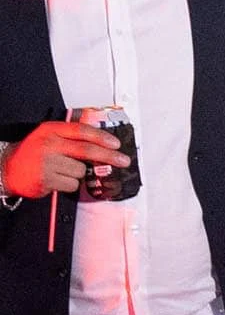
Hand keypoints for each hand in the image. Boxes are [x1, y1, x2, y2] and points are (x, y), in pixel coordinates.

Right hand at [1, 118, 129, 197]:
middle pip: (86, 150)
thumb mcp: (49, 135)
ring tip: (64, 170)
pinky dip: (70, 184)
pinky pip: (72, 184)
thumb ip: (72, 135)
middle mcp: (50, 144)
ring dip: (79, 174)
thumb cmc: (33, 152)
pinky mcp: (47, 179)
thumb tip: (100, 138)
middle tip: (122, 160)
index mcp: (52, 130)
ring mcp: (48, 162)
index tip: (116, 144)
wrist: (9, 168)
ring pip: (81, 170)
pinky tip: (58, 179)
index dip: (102, 137)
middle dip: (109, 156)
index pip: (82, 131)